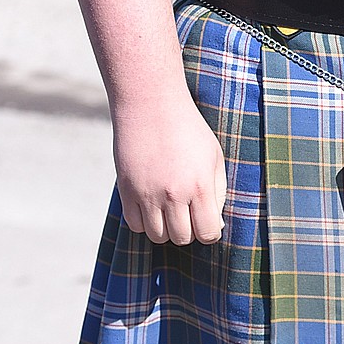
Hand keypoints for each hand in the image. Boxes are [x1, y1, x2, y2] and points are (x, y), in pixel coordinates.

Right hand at [112, 93, 227, 244]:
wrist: (151, 104)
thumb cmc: (188, 130)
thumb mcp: (214, 158)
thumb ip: (217, 193)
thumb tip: (214, 226)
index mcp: (200, 185)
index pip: (208, 233)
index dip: (210, 232)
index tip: (207, 222)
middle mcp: (173, 193)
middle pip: (181, 238)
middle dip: (188, 231)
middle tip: (188, 213)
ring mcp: (147, 193)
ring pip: (157, 236)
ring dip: (165, 228)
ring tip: (170, 209)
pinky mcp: (126, 190)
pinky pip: (135, 224)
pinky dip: (145, 221)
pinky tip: (152, 204)